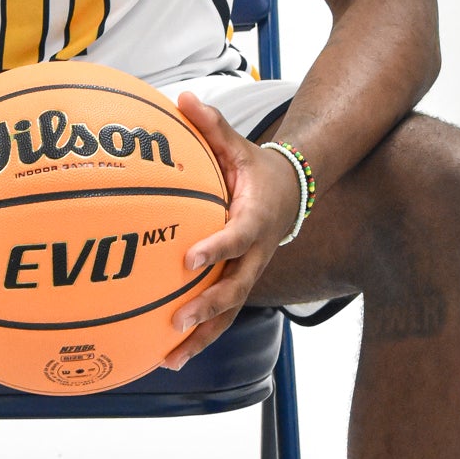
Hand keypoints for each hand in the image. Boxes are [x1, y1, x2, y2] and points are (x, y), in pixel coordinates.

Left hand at [163, 93, 302, 368]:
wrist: (292, 193)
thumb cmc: (256, 169)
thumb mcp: (239, 145)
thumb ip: (212, 127)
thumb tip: (184, 99)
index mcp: (255, 218)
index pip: (237, 237)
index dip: (216, 248)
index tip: (188, 258)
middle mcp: (256, 253)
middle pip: (236, 288)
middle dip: (208, 308)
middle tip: (177, 321)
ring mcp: (250, 274)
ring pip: (230, 313)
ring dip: (202, 337)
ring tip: (170, 359)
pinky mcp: (240, 285)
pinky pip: (222, 316)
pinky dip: (199, 338)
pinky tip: (167, 357)